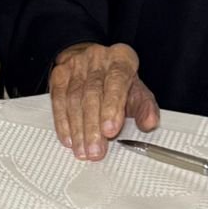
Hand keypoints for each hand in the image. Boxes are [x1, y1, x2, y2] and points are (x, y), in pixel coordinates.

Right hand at [48, 42, 160, 159]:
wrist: (93, 63)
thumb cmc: (118, 82)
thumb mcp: (137, 91)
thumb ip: (145, 108)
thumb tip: (149, 123)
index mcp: (121, 59)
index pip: (116, 81)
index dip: (112, 107)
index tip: (110, 130)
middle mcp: (97, 58)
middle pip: (92, 93)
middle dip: (93, 126)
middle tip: (95, 150)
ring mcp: (75, 64)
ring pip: (74, 98)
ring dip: (78, 129)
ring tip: (83, 150)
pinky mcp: (59, 74)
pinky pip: (58, 99)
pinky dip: (62, 122)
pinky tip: (68, 138)